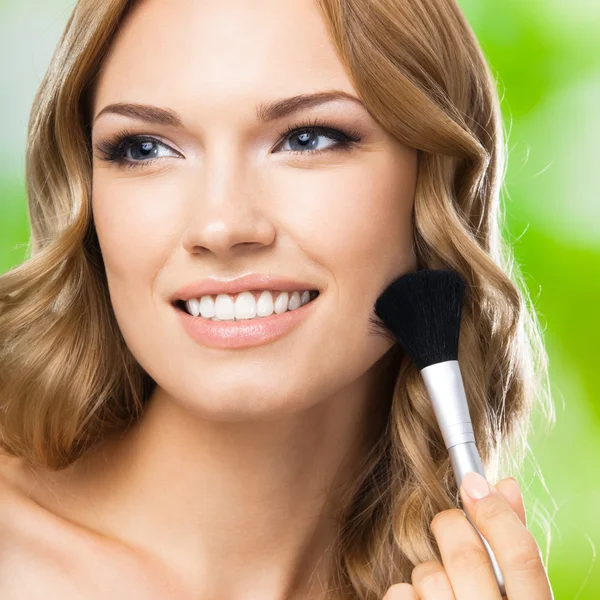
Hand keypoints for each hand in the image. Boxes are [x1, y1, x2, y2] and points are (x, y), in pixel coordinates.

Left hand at [383, 472, 552, 598]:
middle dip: (449, 526)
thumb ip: (513, 550)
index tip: (473, 482)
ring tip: (440, 589)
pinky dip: (404, 594)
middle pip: (465, 555)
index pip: (521, 556)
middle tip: (446, 525)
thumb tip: (505, 485)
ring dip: (427, 571)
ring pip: (427, 574)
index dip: (496, 511)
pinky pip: (398, 594)